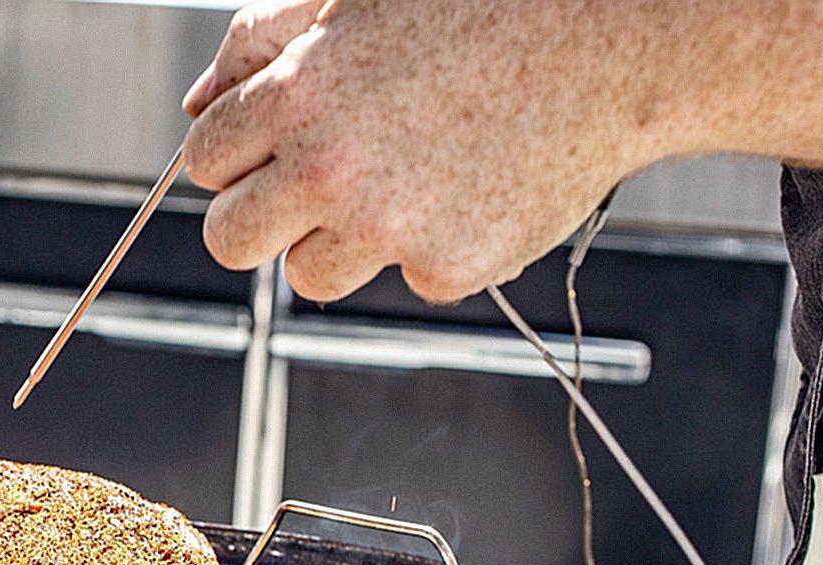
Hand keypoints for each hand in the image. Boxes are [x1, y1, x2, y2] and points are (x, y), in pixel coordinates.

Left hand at [181, 0, 696, 301]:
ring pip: (310, 274)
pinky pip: (404, 278)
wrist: (621, 35)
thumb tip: (200, 101)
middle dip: (257, 215)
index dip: (235, 153)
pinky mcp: (448, 268)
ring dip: (339, 239)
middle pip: (229, 240)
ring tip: (405, 175)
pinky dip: (430, 244)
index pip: (202, 162)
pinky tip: (470, 183)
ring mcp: (389, 228)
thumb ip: (264, 39)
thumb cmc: (490, 1)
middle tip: (309, 186)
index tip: (268, 146)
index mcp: (295, 95)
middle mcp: (329, 170)